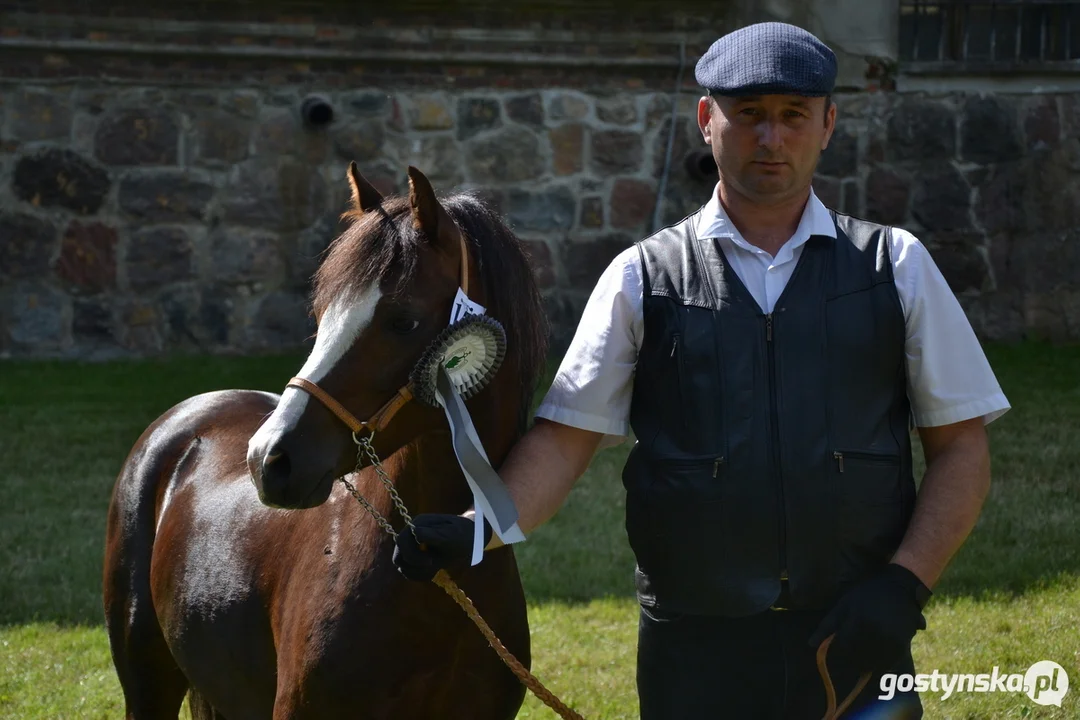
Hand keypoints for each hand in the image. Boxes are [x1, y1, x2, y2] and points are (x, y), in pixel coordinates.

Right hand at [392, 513, 492, 581]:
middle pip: (398, 555)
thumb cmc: (464, 535)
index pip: (402, 542)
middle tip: (433, 566)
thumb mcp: (453, 537)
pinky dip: (419, 574)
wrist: (472, 537)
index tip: (432, 562)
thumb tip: (416, 532)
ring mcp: (413, 544)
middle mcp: (412, 533)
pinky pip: (408, 569)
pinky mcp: (416, 554)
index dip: (414, 556)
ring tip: (434, 570)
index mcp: (419, 524)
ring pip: (401, 564)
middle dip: (414, 565)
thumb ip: (434, 535)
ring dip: (417, 572)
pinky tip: (433, 571)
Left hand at [809, 563, 930, 673]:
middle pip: (858, 657)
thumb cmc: (866, 594)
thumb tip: (811, 644)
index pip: (843, 648)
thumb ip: (827, 625)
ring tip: (862, 658)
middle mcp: (876, 632)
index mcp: (858, 621)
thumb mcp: (844, 604)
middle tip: (850, 656)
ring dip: (865, 664)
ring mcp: (891, 639)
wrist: (899, 587)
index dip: (838, 652)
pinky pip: (888, 663)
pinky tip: (875, 658)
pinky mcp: (903, 644)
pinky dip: (880, 664)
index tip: (838, 652)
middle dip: (851, 659)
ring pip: (873, 663)